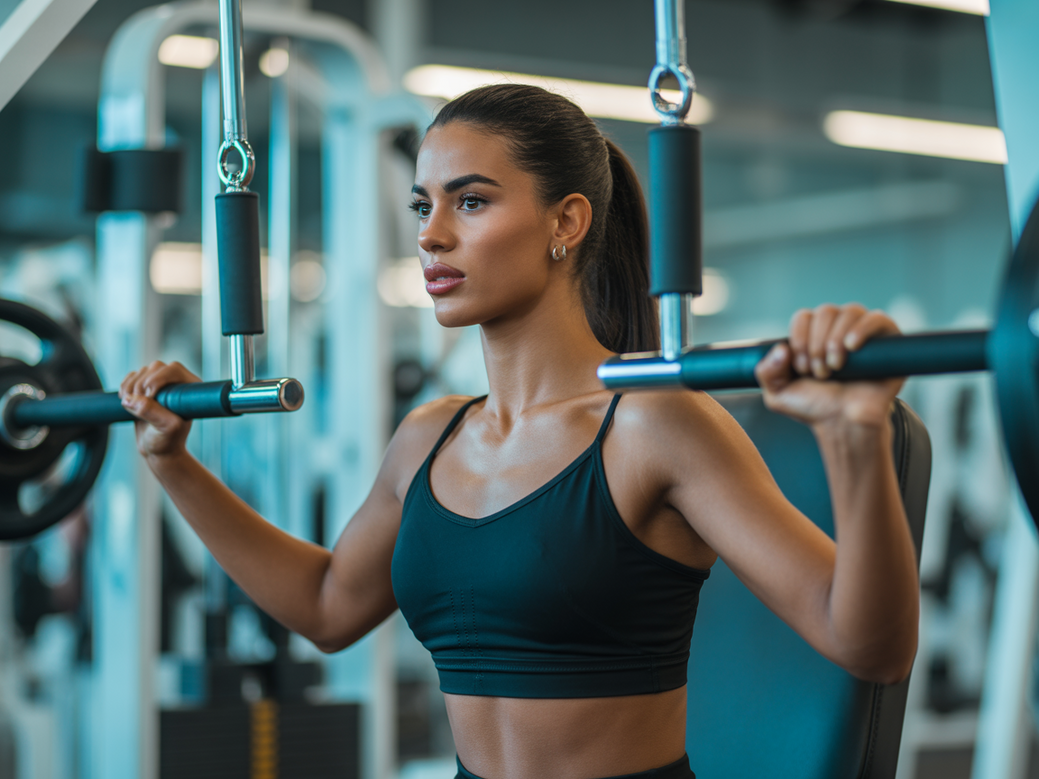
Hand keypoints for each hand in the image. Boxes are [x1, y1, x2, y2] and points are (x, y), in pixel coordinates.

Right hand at [118, 361, 199, 459]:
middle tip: (136, 405)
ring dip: (131, 386)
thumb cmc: (168, 441)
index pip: (174, 369)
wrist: (157, 449)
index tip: (149, 396)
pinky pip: (132, 376)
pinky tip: (124, 399)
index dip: (157, 379)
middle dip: (142, 384)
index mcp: (190, 389)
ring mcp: (161, 384)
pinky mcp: (146, 388)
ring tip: (129, 405)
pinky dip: (125, 385)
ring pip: (142, 371)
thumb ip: (151, 412)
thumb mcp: (165, 428)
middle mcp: (177, 383)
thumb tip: (130, 399)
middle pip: (156, 367)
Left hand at [754, 304, 904, 430]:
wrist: (845, 424)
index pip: (803, 317)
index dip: (799, 339)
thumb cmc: (814, 407)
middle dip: (817, 344)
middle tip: (820, 372)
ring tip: (836, 367)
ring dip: (835, 340)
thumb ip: (766, 372)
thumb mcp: (778, 394)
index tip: (802, 368)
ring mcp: (863, 333)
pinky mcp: (887, 342)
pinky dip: (862, 328)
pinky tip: (851, 346)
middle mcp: (837, 329)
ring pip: (849, 312)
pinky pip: (877, 318)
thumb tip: (780, 348)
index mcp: (813, 335)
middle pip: (825, 312)